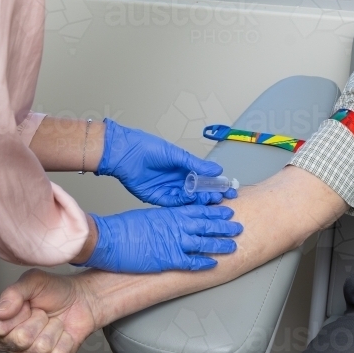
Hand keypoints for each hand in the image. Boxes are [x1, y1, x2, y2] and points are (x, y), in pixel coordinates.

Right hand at [0, 269, 98, 352]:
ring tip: (53, 321)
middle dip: (39, 320)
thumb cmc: (54, 290)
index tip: (28, 304)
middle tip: (43, 312)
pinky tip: (62, 332)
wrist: (81, 298)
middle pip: (21, 339)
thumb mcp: (33, 281)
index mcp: (0, 323)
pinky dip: (66, 339)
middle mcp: (9, 343)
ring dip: (53, 328)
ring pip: (41, 348)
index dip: (19, 312)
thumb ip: (13, 293)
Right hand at [80, 206, 241, 272]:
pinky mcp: (169, 259)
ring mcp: (174, 242)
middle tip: (238, 226)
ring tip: (233, 246)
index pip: (200, 210)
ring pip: (204, 242)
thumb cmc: (124, 227)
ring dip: (220, 244)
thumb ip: (166, 218)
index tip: (227, 211)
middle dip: (224, 226)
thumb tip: (174, 221)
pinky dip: (203, 263)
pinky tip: (213, 264)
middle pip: (207, 224)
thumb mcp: (149, 216)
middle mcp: (177, 226)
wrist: (109, 239)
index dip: (215, 211)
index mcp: (172, 213)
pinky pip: (191, 262)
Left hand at [99, 119, 236, 205]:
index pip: (205, 178)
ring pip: (188, 199)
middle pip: (198, 191)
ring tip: (211, 201)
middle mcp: (178, 180)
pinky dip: (184, 204)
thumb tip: (217, 170)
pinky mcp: (158, 198)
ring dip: (199, 201)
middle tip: (222, 198)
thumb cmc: (148, 148)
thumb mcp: (176, 155)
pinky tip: (193, 203)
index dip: (216, 184)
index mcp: (184, 167)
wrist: (124, 154)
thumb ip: (196, 164)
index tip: (229, 188)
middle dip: (211, 195)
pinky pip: (174, 203)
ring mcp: (169, 189)